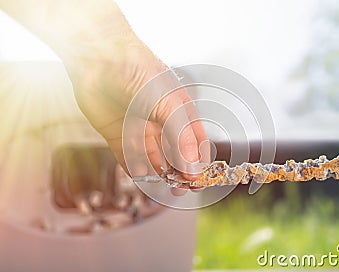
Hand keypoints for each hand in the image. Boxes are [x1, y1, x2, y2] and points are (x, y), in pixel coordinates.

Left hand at [63, 40, 208, 192]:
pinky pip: (128, 157)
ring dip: (159, 173)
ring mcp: (139, 129)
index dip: (198, 163)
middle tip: (180, 188)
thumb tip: (192, 166)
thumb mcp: (169, 104)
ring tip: (163, 183)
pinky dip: (135, 167)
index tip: (197, 181)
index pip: (195, 144)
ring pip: (153, 159)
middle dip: (179, 173)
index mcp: (179, 113)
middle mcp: (161, 123)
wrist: (100, 59)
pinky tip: (141, 174)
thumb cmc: (140, 71)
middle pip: (175, 155)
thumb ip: (181, 136)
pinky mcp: (117, 135)